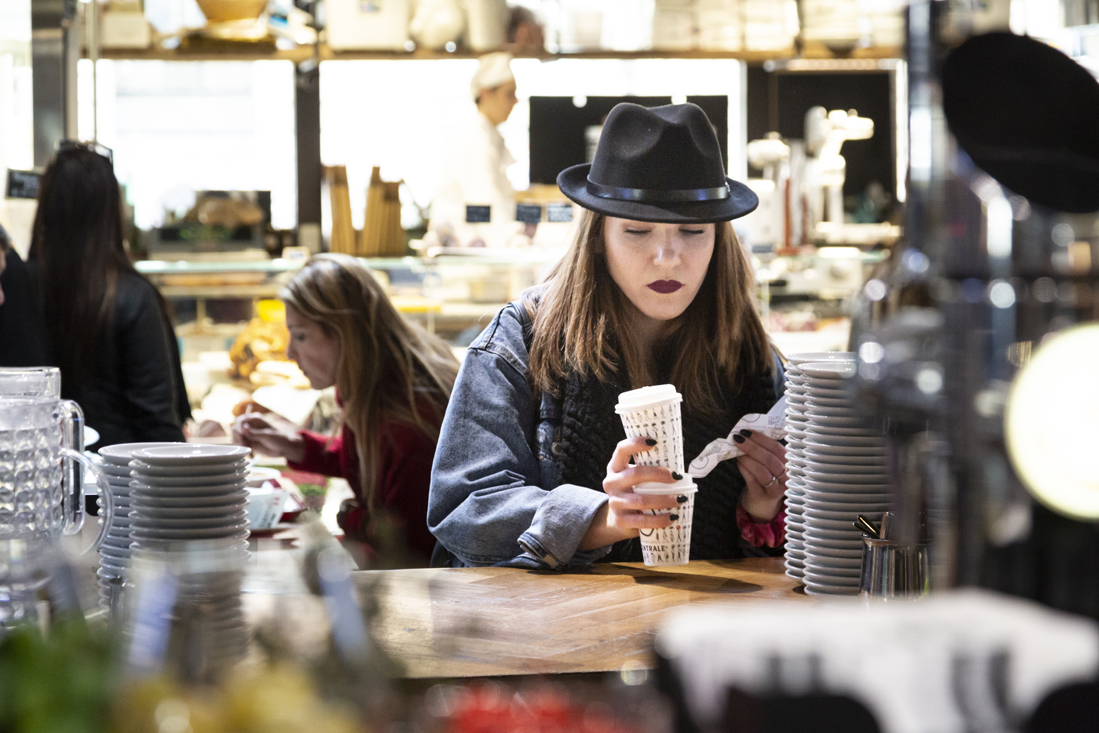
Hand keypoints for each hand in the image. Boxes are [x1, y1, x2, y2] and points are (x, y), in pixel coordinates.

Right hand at [231, 411, 305, 463]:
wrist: (286, 448)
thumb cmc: (279, 438)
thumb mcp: (267, 436)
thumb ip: (254, 433)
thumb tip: (243, 428)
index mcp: (255, 419)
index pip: (240, 420)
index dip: (238, 427)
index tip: (241, 435)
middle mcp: (251, 426)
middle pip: (236, 430)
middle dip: (237, 437)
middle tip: (243, 445)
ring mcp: (250, 435)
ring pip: (237, 439)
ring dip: (239, 445)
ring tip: (248, 451)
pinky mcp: (250, 444)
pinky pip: (242, 446)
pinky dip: (243, 451)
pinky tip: (251, 455)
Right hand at [578, 436, 685, 550]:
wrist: (619, 520)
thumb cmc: (635, 492)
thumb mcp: (636, 478)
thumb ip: (650, 469)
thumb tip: (680, 462)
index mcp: (615, 467)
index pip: (621, 450)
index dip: (635, 443)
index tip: (654, 442)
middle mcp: (611, 483)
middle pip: (635, 474)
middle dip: (658, 474)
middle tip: (677, 476)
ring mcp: (615, 502)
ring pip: (641, 500)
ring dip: (664, 499)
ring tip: (681, 499)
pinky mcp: (621, 520)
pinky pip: (642, 521)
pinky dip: (660, 520)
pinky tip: (672, 517)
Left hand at [734, 430, 786, 522]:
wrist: (762, 503)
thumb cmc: (767, 477)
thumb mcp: (771, 463)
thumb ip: (765, 449)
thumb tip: (748, 433)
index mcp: (790, 465)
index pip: (778, 449)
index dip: (762, 439)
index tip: (748, 431)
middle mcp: (787, 478)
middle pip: (771, 460)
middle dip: (753, 447)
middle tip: (739, 438)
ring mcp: (776, 490)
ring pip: (762, 471)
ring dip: (747, 458)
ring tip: (737, 450)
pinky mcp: (762, 497)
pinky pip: (752, 480)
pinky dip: (744, 468)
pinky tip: (738, 462)